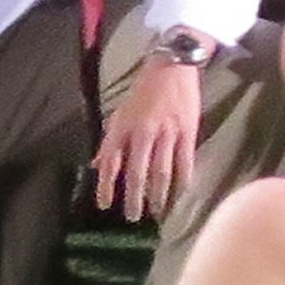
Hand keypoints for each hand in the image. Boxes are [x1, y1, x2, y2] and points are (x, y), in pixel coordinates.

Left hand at [91, 54, 207, 216]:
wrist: (173, 68)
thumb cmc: (144, 92)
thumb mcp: (120, 113)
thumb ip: (110, 142)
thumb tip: (97, 166)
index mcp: (123, 127)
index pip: (110, 162)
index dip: (106, 186)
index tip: (105, 205)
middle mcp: (143, 132)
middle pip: (137, 173)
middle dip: (134, 198)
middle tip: (133, 217)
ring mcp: (167, 133)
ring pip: (161, 172)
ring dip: (158, 195)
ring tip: (157, 211)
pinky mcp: (187, 133)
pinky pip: (185, 162)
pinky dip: (183, 181)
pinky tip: (180, 194)